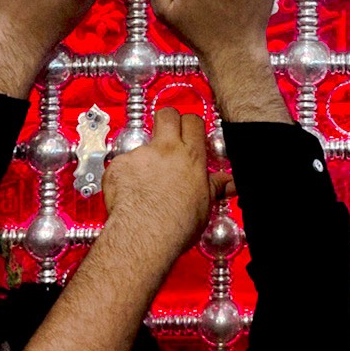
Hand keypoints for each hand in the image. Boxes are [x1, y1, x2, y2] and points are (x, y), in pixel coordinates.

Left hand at [102, 108, 232, 264]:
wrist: (145, 235)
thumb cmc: (176, 225)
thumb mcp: (205, 205)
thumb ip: (216, 187)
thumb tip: (230, 184)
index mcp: (191, 157)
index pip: (193, 121)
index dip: (190, 124)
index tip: (189, 131)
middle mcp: (166, 150)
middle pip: (167, 115)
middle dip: (167, 119)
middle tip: (167, 134)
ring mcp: (141, 155)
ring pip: (142, 143)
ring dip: (144, 157)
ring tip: (146, 181)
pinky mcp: (118, 165)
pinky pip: (121, 162)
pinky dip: (124, 174)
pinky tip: (130, 192)